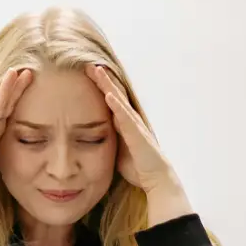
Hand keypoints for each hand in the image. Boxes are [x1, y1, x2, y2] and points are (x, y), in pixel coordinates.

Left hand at [89, 65, 178, 195]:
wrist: (156, 180)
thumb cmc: (138, 167)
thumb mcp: (118, 150)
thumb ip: (109, 139)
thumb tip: (93, 137)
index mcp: (125, 123)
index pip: (112, 100)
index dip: (101, 86)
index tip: (89, 73)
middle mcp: (131, 120)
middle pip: (115, 94)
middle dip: (103, 79)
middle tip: (90, 65)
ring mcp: (135, 125)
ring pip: (120, 100)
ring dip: (109, 85)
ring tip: (98, 71)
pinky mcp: (138, 135)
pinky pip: (125, 117)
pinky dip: (117, 105)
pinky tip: (109, 95)